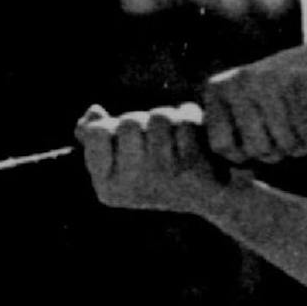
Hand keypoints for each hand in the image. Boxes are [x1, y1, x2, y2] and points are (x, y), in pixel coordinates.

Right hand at [77, 103, 234, 214]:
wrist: (212, 194)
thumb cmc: (161, 172)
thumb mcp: (124, 159)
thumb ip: (99, 136)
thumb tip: (93, 111)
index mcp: (107, 189)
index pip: (96, 132)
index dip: (114, 128)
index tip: (131, 148)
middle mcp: (130, 186)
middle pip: (129, 122)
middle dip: (145, 122)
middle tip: (158, 143)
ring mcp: (160, 176)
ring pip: (158, 116)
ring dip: (171, 120)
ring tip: (177, 141)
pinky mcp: (190, 165)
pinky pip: (184, 119)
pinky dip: (192, 120)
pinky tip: (196, 140)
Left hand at [202, 38, 306, 166]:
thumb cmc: (286, 94)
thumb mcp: (249, 108)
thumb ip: (235, 137)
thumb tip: (230, 180)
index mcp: (218, 89)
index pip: (222, 147)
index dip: (246, 156)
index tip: (265, 146)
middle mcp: (238, 81)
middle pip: (257, 149)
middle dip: (281, 153)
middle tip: (295, 141)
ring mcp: (268, 78)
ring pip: (286, 143)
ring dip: (305, 148)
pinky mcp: (298, 78)